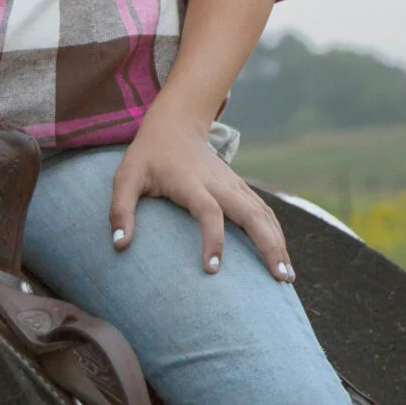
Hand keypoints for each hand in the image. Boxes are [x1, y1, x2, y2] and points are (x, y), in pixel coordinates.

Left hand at [108, 109, 293, 280]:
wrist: (175, 125)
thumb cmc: (147, 156)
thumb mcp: (125, 178)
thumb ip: (120, 210)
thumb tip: (119, 244)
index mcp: (192, 183)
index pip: (209, 212)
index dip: (213, 240)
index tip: (213, 270)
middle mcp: (219, 183)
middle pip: (252, 214)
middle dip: (269, 245)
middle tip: (280, 279)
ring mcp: (233, 184)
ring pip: (264, 214)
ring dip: (279, 243)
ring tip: (287, 276)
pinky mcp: (240, 188)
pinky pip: (264, 211)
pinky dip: (276, 233)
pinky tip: (282, 256)